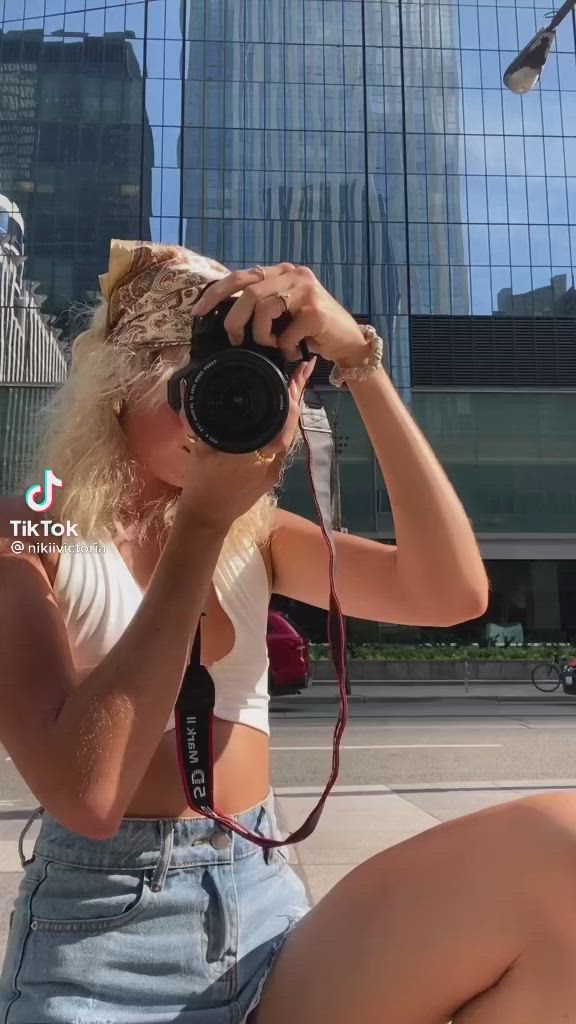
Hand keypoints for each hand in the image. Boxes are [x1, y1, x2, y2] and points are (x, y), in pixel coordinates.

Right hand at [178, 357, 315, 531]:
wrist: (207, 518)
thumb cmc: (201, 483)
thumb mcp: (198, 447)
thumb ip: (195, 418)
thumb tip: (188, 389)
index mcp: (253, 452)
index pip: (282, 423)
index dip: (292, 400)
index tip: (297, 377)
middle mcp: (269, 461)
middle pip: (290, 426)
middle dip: (297, 398)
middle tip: (303, 372)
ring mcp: (273, 471)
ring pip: (287, 436)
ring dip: (291, 413)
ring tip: (296, 386)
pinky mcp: (272, 477)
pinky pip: (280, 447)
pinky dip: (283, 428)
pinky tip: (283, 413)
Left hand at [190, 263, 369, 365]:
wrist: (348, 341)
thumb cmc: (311, 330)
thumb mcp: (284, 313)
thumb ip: (262, 306)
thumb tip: (226, 319)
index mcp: (281, 272)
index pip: (241, 276)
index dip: (216, 293)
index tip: (198, 312)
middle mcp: (293, 274)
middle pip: (248, 291)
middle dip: (234, 319)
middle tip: (235, 338)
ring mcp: (306, 290)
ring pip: (263, 309)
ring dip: (261, 335)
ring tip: (272, 345)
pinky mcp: (315, 311)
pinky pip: (285, 331)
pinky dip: (284, 346)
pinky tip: (293, 350)